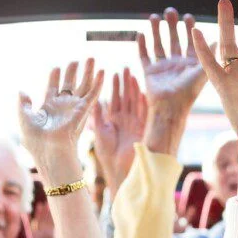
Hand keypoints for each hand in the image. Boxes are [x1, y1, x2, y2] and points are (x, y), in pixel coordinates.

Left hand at [19, 59, 103, 181]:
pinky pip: (93, 94)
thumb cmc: (36, 140)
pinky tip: (103, 72)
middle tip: (76, 61)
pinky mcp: (83, 110)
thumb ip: (24, 104)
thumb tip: (22, 91)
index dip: (55, 78)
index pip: (53, 88)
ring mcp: (74, 108)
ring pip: (83, 86)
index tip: (56, 68)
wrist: (50, 150)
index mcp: (49, 108)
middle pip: (70, 85)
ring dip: (88, 72)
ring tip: (91, 59)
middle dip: (72, 72)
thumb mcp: (25, 118)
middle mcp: (63, 107)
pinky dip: (98, 83)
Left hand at [92, 68, 146, 191]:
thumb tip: (93, 100)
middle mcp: (125, 121)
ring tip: (133, 75)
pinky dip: (143, 103)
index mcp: (114, 121)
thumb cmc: (107, 154)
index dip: (114, 87)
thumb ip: (98, 116)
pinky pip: (144, 113)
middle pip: (126, 98)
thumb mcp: (100, 132)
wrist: (119, 168)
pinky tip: (142, 91)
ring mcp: (135, 124)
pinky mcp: (142, 129)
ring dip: (133, 89)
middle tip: (125, 68)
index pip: (115, 100)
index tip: (114, 73)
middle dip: (125, 84)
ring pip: (134, 103)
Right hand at [138, 9, 208, 154]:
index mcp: (190, 64)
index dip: (189, 28)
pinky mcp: (149, 72)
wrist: (171, 108)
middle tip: (170, 11)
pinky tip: (141, 33)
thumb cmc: (189, 91)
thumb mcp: (202, 71)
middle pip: (173, 40)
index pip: (190, 42)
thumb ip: (208, 54)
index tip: (188, 16)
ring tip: (154, 16)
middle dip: (172, 25)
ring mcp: (162, 68)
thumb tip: (220, 37)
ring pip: (158, 45)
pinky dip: (142, 45)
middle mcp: (177, 64)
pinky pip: (144, 56)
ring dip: (156, 31)